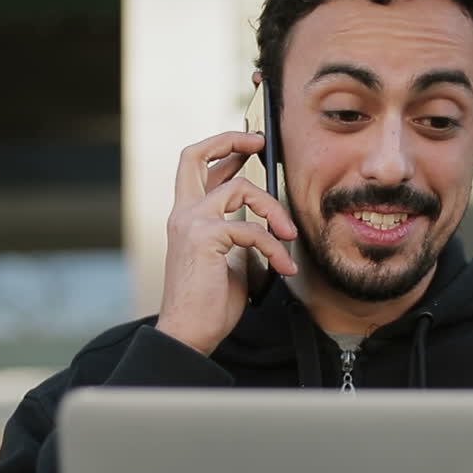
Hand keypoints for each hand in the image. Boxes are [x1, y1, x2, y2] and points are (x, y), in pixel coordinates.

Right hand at [155, 131, 297, 355]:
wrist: (191, 333)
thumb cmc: (209, 303)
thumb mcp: (231, 260)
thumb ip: (241, 236)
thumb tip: (266, 221)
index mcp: (186, 217)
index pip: (197, 169)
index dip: (223, 149)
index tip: (250, 144)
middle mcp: (183, 214)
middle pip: (195, 155)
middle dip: (230, 139)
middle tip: (260, 142)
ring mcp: (191, 223)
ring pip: (239, 188)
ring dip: (273, 210)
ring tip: (289, 235)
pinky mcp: (205, 238)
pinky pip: (251, 229)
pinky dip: (274, 246)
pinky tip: (284, 266)